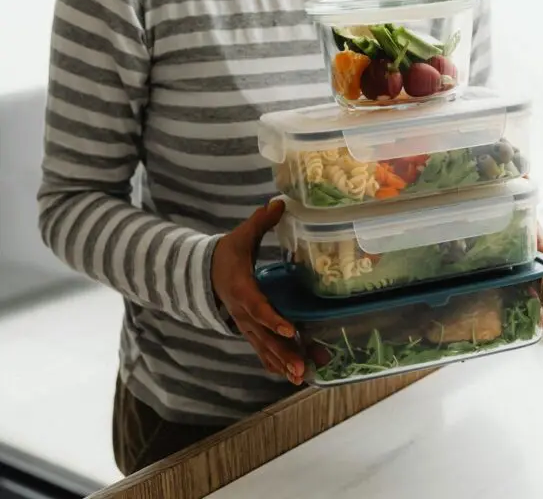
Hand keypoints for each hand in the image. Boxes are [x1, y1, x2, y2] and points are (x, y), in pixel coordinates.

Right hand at [212, 199, 303, 384]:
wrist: (203, 272)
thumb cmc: (226, 253)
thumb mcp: (240, 236)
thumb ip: (259, 222)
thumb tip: (278, 203)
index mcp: (241, 289)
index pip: (258, 308)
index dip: (273, 320)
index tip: (291, 331)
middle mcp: (243, 312)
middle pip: (264, 337)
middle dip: (283, 353)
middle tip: (301, 368)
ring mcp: (245, 324)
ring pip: (264, 348)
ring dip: (283, 363)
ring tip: (301, 377)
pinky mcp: (249, 330)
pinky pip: (262, 350)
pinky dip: (276, 363)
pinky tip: (292, 376)